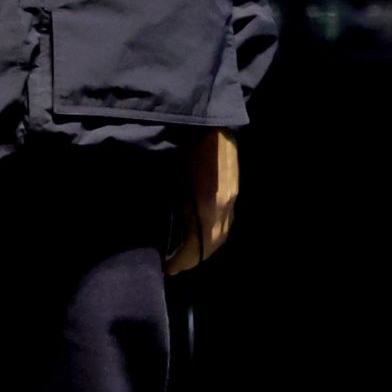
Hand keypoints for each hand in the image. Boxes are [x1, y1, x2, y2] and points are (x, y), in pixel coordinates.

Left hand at [167, 128, 238, 273]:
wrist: (211, 123)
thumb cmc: (182, 146)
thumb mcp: (169, 178)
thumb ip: (167, 204)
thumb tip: (157, 227)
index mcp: (207, 207)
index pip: (195, 248)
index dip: (180, 261)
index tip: (165, 268)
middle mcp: (224, 207)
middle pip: (211, 245)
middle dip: (192, 258)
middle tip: (172, 264)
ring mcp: (232, 199)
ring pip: (221, 234)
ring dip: (205, 248)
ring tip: (184, 253)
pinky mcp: (233, 190)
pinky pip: (225, 222)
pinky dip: (213, 233)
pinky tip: (199, 232)